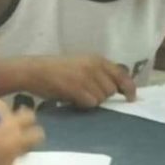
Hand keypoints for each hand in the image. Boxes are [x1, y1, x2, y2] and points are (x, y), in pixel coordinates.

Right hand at [21, 55, 135, 107]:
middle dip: (102, 96)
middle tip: (85, 95)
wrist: (33, 71)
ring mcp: (86, 77)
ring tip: (76, 96)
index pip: (122, 74)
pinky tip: (72, 100)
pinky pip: (90, 103)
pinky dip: (83, 105)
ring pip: (101, 98)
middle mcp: (95, 66)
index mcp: (97, 59)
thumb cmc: (54, 70)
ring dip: (91, 101)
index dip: (129, 88)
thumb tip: (113, 89)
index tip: (131, 98)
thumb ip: (97, 73)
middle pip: (111, 90)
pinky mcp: (77, 88)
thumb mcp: (80, 65)